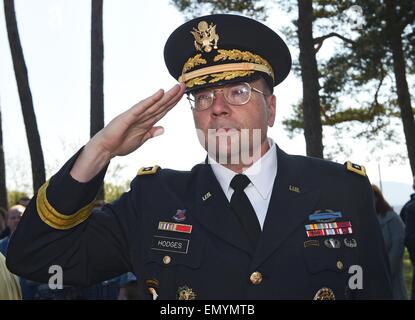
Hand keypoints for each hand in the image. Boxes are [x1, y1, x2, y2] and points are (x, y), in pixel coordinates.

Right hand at [70, 83, 184, 181]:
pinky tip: (159, 93)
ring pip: (155, 104)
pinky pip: (142, 108)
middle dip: (173, 96)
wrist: (105, 148)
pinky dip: (150, 100)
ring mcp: (136, 115)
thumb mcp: (141, 140)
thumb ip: (151, 133)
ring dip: (166, 96)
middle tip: (184, 85)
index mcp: (147, 122)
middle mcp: (143, 116)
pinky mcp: (128, 117)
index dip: (173, 102)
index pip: (163, 110)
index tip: (183, 95)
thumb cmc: (120, 143)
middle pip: (161, 104)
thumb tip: (162, 129)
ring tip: (177, 87)